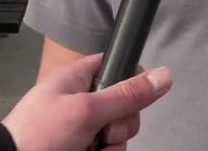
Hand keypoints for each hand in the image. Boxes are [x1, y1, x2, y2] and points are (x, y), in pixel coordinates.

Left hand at [1, 53, 171, 150]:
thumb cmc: (42, 132)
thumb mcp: (86, 111)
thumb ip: (126, 95)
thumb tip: (166, 74)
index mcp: (78, 77)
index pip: (118, 66)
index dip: (131, 80)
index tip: (131, 99)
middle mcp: (83, 99)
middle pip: (125, 105)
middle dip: (120, 124)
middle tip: (103, 133)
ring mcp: (84, 127)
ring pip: (119, 132)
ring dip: (112, 145)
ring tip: (90, 150)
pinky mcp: (85, 147)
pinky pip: (110, 149)